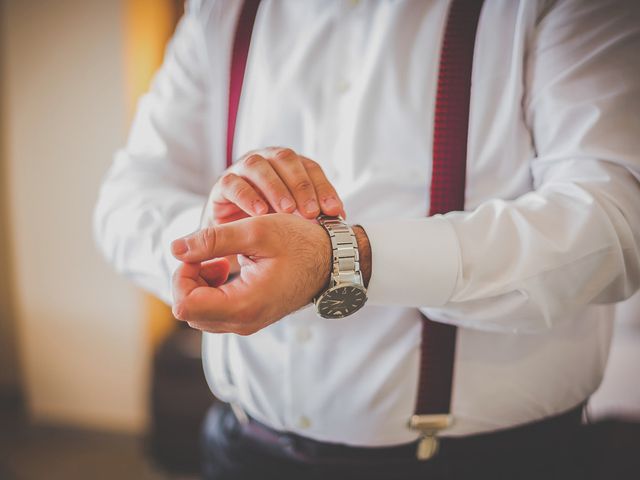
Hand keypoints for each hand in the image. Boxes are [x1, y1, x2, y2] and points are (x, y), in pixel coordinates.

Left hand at [170, 213, 330, 334]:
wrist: (332, 260)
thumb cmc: (300, 243)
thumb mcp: (257, 231)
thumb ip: (213, 240)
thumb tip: (175, 248)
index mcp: (244, 304)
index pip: (185, 305)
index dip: (183, 275)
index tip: (200, 252)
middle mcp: (244, 322)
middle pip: (189, 312)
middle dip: (188, 280)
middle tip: (208, 253)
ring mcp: (247, 323)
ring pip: (199, 314)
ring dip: (199, 285)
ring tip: (219, 259)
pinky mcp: (250, 317)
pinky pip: (215, 312)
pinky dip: (211, 290)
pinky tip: (226, 268)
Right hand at [205, 147, 345, 225]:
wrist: (232, 230)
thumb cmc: (268, 219)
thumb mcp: (294, 215)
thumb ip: (314, 212)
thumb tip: (341, 218)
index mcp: (288, 164)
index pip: (310, 168)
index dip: (323, 187)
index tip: (334, 211)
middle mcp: (266, 159)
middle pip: (285, 160)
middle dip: (301, 186)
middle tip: (311, 211)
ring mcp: (242, 168)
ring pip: (258, 167)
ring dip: (275, 188)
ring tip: (287, 211)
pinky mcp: (223, 183)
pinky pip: (233, 184)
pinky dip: (247, 196)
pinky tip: (260, 213)